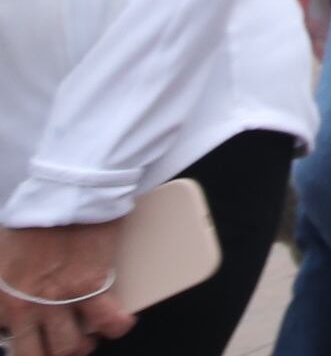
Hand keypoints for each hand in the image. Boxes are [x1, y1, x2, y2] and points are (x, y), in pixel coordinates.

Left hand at [0, 221, 132, 354]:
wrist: (67, 193)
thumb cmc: (35, 216)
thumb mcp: (1, 253)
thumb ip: (4, 282)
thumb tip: (10, 297)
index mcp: (2, 298)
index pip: (6, 338)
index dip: (20, 338)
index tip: (30, 333)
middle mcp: (27, 306)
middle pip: (36, 354)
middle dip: (50, 353)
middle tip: (59, 345)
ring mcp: (60, 300)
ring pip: (70, 347)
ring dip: (80, 346)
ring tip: (87, 337)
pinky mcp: (93, 287)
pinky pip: (108, 322)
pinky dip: (116, 326)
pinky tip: (117, 322)